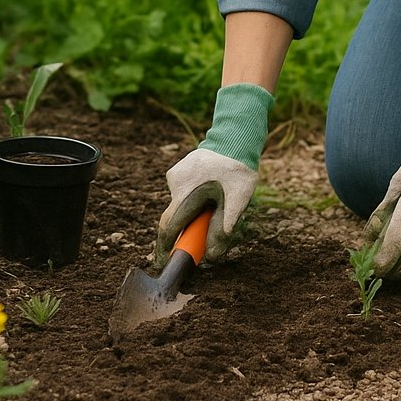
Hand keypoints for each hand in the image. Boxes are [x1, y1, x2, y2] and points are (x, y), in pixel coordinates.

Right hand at [155, 83, 272, 263]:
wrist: (235, 138)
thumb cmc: (237, 170)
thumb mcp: (237, 201)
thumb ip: (223, 228)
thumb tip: (213, 256)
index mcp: (187, 192)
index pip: (170, 226)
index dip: (166, 247)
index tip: (163, 262)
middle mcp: (176, 183)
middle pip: (174, 216)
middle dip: (183, 231)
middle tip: (196, 241)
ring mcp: (175, 175)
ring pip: (179, 204)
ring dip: (192, 212)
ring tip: (214, 205)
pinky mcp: (178, 171)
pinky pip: (182, 192)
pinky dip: (192, 199)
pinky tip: (211, 191)